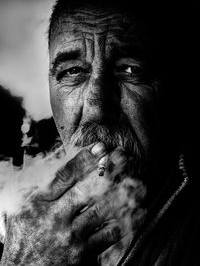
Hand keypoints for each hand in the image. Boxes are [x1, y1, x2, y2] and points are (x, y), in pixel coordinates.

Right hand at [0, 143, 145, 265]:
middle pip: (86, 189)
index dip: (84, 159)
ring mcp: (71, 237)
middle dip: (107, 170)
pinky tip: (139, 212)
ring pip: (102, 210)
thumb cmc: (23, 239)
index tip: (100, 147)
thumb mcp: (21, 210)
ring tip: (138, 182)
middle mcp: (56, 218)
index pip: (65, 176)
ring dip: (122, 194)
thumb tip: (62, 168)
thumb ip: (40, 189)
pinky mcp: (83, 254)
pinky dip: (126, 222)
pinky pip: (109, 236)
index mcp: (40, 203)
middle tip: (123, 156)